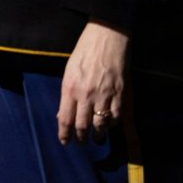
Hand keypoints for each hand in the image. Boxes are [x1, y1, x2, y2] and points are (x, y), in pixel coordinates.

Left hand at [57, 20, 129, 144]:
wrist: (106, 39)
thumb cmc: (84, 53)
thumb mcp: (69, 72)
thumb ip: (67, 94)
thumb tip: (63, 115)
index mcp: (69, 88)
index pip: (65, 119)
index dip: (65, 134)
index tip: (65, 142)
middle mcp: (85, 95)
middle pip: (82, 126)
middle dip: (81, 138)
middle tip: (82, 142)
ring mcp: (104, 96)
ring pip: (100, 126)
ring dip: (98, 136)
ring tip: (97, 138)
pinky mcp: (120, 95)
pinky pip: (116, 118)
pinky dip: (112, 125)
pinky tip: (110, 125)